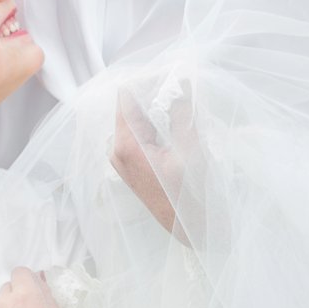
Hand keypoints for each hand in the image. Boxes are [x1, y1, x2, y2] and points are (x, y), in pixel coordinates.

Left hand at [111, 92, 189, 242]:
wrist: (191, 230)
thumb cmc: (190, 195)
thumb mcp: (190, 149)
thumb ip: (182, 112)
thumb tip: (182, 81)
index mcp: (126, 144)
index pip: (127, 95)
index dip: (150, 81)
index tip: (175, 77)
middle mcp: (117, 150)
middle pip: (130, 106)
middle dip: (156, 93)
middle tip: (183, 87)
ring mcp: (123, 159)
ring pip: (137, 119)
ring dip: (159, 108)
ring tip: (184, 103)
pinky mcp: (134, 165)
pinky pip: (141, 133)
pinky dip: (158, 123)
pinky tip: (178, 122)